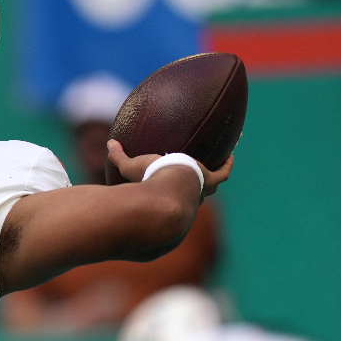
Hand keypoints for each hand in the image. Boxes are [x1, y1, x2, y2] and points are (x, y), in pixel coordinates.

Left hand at [107, 140, 233, 198]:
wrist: (167, 191)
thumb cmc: (147, 181)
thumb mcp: (131, 167)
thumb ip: (118, 157)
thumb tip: (110, 143)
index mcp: (168, 195)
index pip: (170, 193)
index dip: (171, 189)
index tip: (171, 184)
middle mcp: (185, 197)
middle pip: (194, 192)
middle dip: (196, 185)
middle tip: (197, 175)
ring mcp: (200, 189)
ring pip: (212, 181)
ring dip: (216, 172)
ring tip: (220, 161)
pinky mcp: (210, 180)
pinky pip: (223, 172)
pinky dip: (227, 164)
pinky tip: (230, 154)